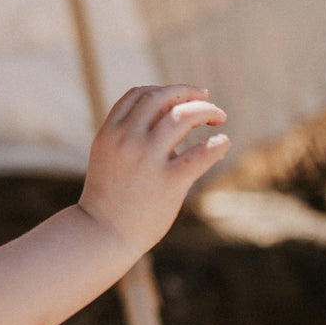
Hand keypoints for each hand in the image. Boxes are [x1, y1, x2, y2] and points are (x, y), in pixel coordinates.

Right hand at [80, 84, 229, 259]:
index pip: (139, 94)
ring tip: (218, 117)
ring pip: (182, 116)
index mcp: (110, 132)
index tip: (182, 98)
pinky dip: (218, 144)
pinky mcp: (169, 182)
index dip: (165, 91)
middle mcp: (126, 140)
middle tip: (207, 100)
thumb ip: (134, 135)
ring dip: (206, 110)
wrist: (102, 233)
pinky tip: (223, 143)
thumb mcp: (109, 156)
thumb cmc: (110, 196)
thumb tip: (177, 118)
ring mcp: (146, 159)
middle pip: (161, 97)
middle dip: (188, 92)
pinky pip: (202, 153)